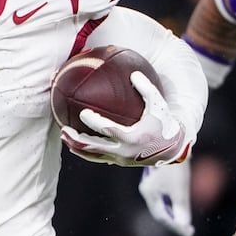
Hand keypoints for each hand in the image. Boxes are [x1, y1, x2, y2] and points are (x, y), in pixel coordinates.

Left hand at [62, 72, 186, 164]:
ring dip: (77, 147)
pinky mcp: (119, 162)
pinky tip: (77, 141)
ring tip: (64, 137)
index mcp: (132, 138)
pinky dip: (86, 150)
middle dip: (76, 139)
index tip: (83, 113)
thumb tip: (133, 73)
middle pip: (93, 148)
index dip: (94, 123)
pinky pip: (98, 157)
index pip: (108, 130)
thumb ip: (146, 88)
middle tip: (63, 129)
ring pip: (92, 156)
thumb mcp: (158, 104)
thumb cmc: (164, 123)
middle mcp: (123, 152)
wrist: (172, 148)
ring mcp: (120, 159)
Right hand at [138, 161, 193, 235]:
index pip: (160, 215)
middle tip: (189, 231)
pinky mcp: (161, 178)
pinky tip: (183, 207)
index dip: (174, 226)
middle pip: (161, 211)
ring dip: (175, 213)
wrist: (176, 141)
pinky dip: (175, 203)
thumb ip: (180, 207)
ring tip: (187, 223)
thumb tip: (183, 225)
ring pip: (164, 204)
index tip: (188, 232)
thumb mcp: (179, 188)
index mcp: (148, 191)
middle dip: (175, 221)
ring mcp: (154, 183)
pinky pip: (167, 195)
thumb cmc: (176, 165)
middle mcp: (148, 188)